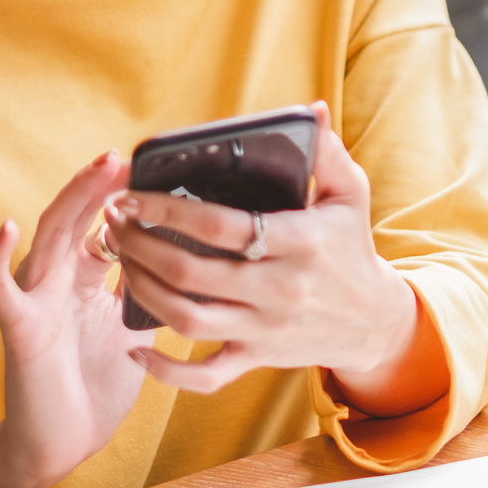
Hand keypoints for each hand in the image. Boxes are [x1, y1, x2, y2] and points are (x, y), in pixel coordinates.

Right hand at [0, 148, 150, 487]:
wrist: (61, 442)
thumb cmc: (94, 386)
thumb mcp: (134, 329)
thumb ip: (148, 291)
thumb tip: (190, 259)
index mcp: (84, 280)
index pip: (102, 226)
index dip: (122, 198)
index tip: (151, 170)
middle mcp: (57, 281)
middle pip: (75, 219)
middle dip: (98, 186)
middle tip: (123, 155)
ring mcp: (35, 300)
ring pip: (48, 237)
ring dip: (71, 201)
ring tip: (95, 170)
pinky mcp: (19, 328)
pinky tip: (5, 228)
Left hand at [105, 102, 441, 413]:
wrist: (373, 321)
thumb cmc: (352, 249)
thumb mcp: (351, 194)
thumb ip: (327, 152)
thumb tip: (314, 110)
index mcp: (301, 242)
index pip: (222, 226)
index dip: (169, 210)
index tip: (132, 195)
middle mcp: (279, 289)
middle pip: (193, 272)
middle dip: (141, 245)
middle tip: (114, 222)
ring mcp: (265, 329)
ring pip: (188, 320)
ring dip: (143, 291)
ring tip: (120, 261)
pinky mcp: (257, 359)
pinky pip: (204, 377)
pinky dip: (166, 370)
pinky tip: (136, 346)